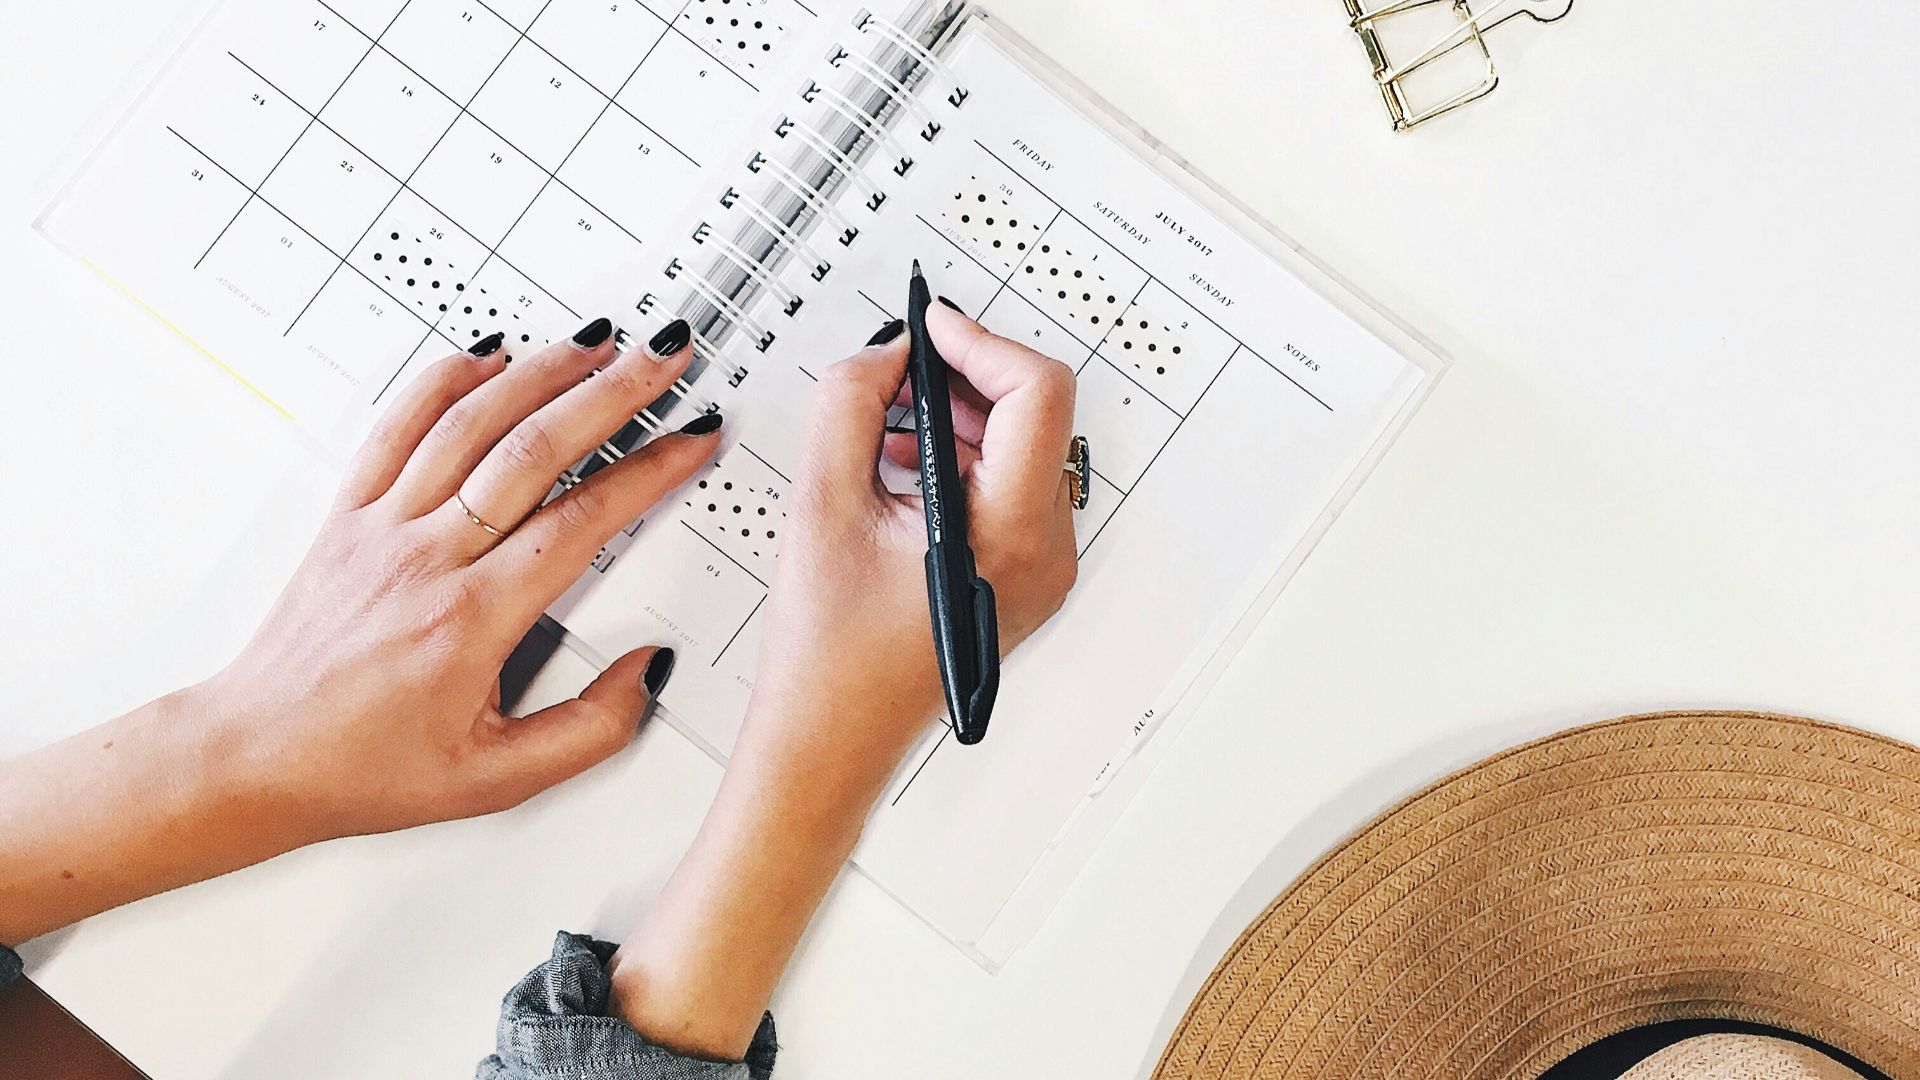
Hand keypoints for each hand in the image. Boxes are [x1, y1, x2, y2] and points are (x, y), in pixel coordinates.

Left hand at [0, 319, 717, 944]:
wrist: (255, 756)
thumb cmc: (364, 768)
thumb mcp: (497, 782)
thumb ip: (589, 730)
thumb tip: (646, 671)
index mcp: (470, 620)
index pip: (579, 521)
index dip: (647, 472)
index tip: (690, 439)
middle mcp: (425, 559)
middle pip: (532, 450)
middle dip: (611, 392)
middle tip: (662, 357)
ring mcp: (381, 527)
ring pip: (468, 422)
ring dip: (540, 371)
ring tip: (597, 342)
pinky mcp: (347, 514)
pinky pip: (396, 426)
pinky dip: (444, 378)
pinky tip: (487, 354)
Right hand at [607, 310, 1080, 1059]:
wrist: (829, 739)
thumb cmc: (827, 656)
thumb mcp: (821, 504)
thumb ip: (850, 403)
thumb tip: (886, 352)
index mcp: (1011, 535)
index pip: (1038, 393)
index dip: (980, 343)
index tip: (929, 328)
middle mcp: (1046, 553)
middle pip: (1037, 414)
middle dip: (965, 377)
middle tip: (899, 368)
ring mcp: (1042, 567)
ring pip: (1024, 447)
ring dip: (959, 416)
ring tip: (888, 424)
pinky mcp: (1023, 574)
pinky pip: (1010, 486)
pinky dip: (961, 456)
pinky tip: (902, 464)